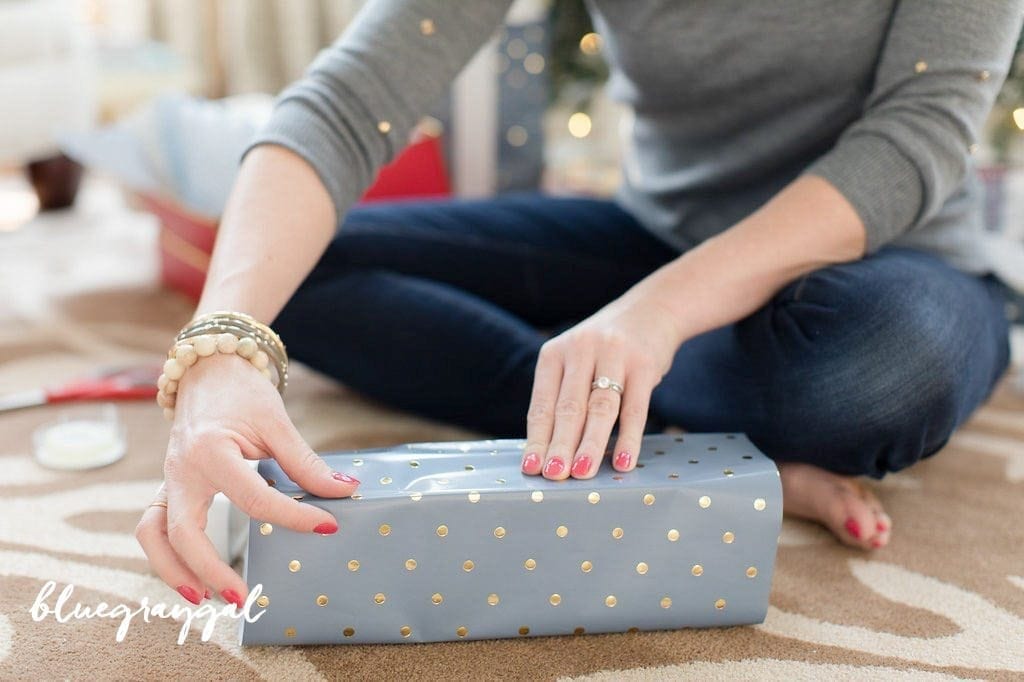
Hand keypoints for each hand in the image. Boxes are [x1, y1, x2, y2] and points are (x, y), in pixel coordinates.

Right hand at [135, 352, 359, 607]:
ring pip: (153, 535)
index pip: (254, 498)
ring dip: (173, 572)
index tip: (328, 525)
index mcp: (211, 451)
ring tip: (205, 601)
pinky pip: (153, 527)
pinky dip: (166, 556)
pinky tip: (192, 579)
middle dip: (210, 569)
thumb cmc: (242, 392)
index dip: (294, 516)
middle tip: (244, 598)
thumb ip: (306, 462)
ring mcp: (167, 479)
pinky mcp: (166, 486)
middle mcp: (181, 470)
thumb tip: (345, 491)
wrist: (208, 367)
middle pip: (184, 531)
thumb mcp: (277, 422)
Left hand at [521, 287, 683, 479]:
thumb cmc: (605, 350)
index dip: (537, 439)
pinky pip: (635, 408)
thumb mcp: (575, 361)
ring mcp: (613, 355)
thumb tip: (551, 451)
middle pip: (568, 408)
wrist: (651, 310)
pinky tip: (624, 461)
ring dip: (590, 444)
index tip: (531, 468)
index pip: (542, 404)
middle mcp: (580, 350)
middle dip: (560, 445)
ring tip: (581, 472)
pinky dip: (629, 437)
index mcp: (554, 354)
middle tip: (554, 475)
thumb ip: (564, 398)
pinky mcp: (644, 363)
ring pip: (600, 408)